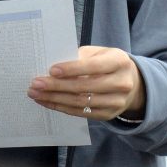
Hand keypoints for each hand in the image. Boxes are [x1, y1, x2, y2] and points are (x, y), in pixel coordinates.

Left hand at [27, 45, 145, 120]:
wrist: (131, 82)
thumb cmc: (107, 62)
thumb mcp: (98, 52)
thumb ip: (80, 56)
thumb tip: (53, 65)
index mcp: (119, 62)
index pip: (93, 67)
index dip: (72, 69)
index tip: (51, 70)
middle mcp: (121, 83)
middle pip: (85, 87)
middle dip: (57, 86)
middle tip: (35, 84)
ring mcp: (116, 102)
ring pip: (81, 102)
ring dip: (55, 99)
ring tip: (36, 94)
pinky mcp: (108, 114)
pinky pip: (81, 113)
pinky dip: (61, 107)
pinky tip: (47, 101)